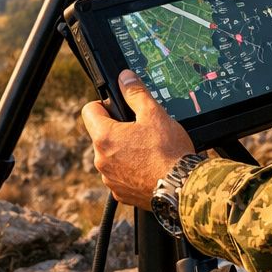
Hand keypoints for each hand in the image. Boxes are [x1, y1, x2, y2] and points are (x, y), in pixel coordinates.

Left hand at [81, 70, 196, 209]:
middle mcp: (101, 160)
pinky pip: (120, 176)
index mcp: (105, 137)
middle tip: (142, 130)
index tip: (118, 107)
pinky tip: (149, 168)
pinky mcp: (120, 193)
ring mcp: (110, 179)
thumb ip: (135, 93)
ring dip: (124, 152)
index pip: (89, 111)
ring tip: (149, 151)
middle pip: (102, 135)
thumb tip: (125, 78)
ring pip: (111, 157)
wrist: (182, 188)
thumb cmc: (169, 153)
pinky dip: (131, 171)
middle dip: (118, 130)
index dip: (104, 105)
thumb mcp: (154, 114)